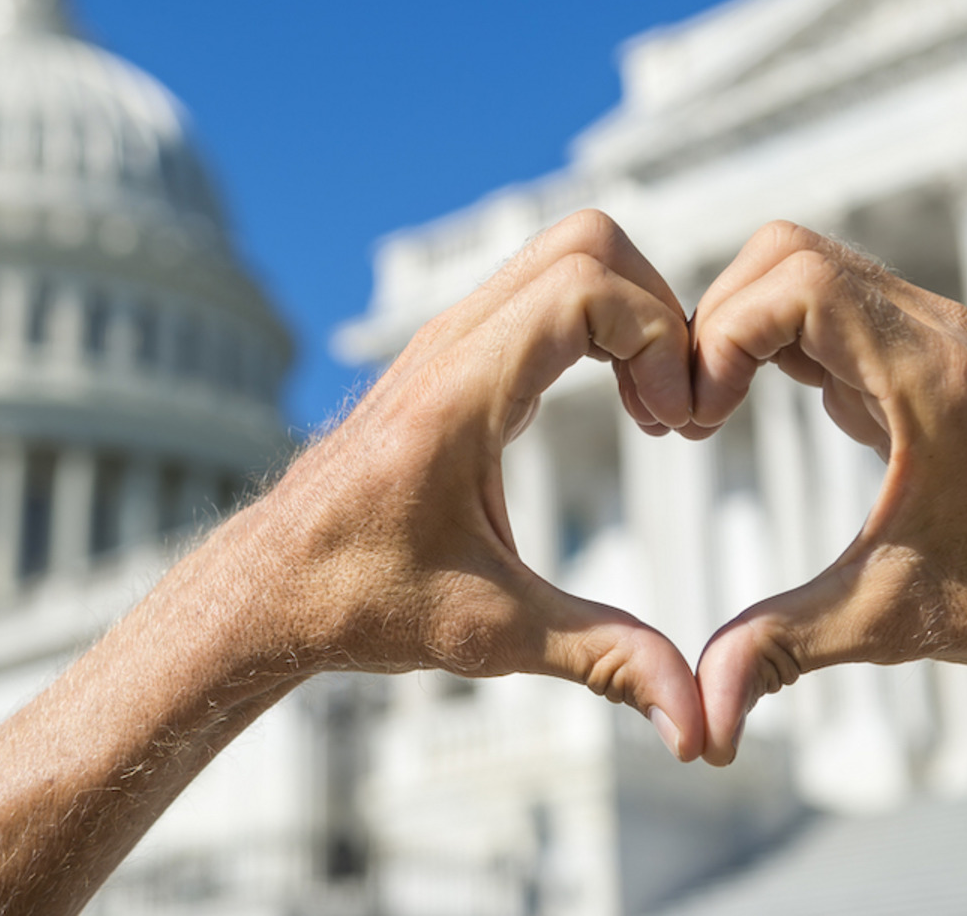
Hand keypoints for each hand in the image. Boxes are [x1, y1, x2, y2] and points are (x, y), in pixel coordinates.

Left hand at [250, 210, 706, 757]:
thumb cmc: (363, 603)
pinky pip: (542, 288)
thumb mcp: (490, 635)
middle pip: (585, 242)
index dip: (657, 336)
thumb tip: (696, 723)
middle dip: (658, 307)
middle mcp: (448, 345)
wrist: (270, 587)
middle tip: (675, 405)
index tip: (676, 423)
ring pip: (564, 252)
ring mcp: (445, 339)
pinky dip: (599, 323)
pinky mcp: (450, 351)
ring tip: (652, 408)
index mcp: (457, 396)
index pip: (584, 286)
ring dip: (630, 312)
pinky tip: (616, 405)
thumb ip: (602, 659)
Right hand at [683, 221, 966, 764]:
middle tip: (690, 414)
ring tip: (709, 413)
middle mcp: (934, 333)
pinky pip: (826, 305)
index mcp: (931, 376)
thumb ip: (781, 652)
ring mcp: (930, 336)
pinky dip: (771, 341)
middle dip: (715, 322)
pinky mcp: (920, 355)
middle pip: (788, 254)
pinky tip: (749, 409)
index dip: (721, 338)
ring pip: (804, 268)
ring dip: (740, 326)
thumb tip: (698, 727)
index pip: (797, 283)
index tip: (698, 424)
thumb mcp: (886, 624)